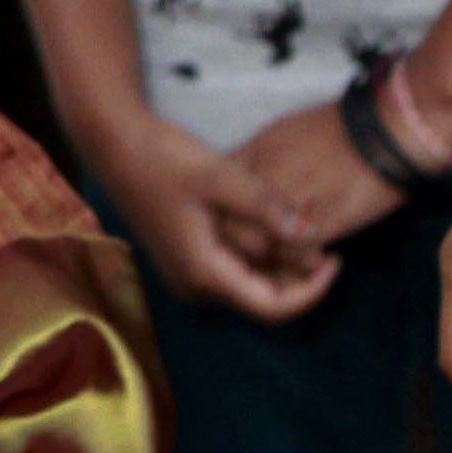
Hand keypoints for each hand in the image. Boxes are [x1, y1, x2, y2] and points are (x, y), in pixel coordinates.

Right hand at [81, 106, 335, 322]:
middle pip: (263, 300)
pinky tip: (275, 223)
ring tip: (305, 227)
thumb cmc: (164, 158)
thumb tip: (311, 234)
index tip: (337, 259)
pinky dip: (261, 254)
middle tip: (326, 239)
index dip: (312, 292)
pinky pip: (234, 269)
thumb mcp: (220, 177)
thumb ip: (266, 207)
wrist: (115, 145)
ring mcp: (189, 274)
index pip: (273, 307)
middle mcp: (196, 286)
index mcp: (205, 273)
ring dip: (281, 265)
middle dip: (300, 277)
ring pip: (250, 285)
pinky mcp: (186, 258)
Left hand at [228, 97, 404, 253]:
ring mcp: (292, 200)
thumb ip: (261, 158)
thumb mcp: (286, 130)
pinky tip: (321, 256)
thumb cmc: (343, 127)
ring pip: (259, 247)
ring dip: (275, 260)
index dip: (227, 219)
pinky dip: (304, 263)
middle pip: (231, 227)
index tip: (246, 228)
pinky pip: (296, 255)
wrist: (387, 126)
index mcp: (257, 152)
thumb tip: (249, 181)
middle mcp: (267, 177)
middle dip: (245, 248)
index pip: (218, 197)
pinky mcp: (321, 221)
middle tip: (269, 253)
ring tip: (295, 259)